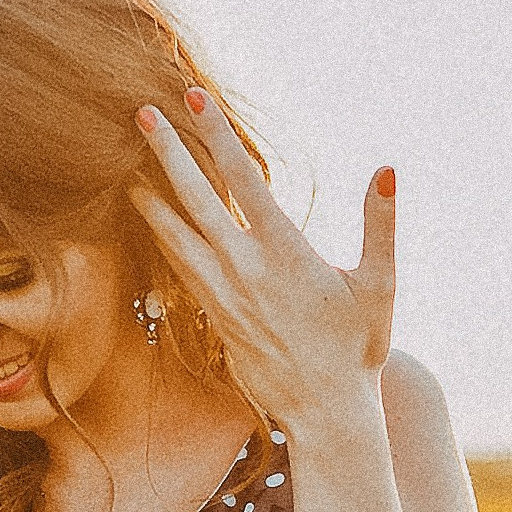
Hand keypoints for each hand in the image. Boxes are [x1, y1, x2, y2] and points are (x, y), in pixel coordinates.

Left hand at [129, 86, 395, 438]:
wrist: (325, 412)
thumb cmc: (358, 348)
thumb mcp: (380, 285)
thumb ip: (381, 225)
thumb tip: (386, 170)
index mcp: (285, 253)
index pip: (243, 180)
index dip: (216, 136)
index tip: (194, 99)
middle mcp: (245, 270)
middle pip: (195, 200)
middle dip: (168, 154)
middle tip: (142, 114)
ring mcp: (224, 296)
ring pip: (176, 237)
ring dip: (152, 198)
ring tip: (126, 167)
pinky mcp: (215, 318)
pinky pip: (181, 269)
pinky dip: (163, 238)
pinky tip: (151, 220)